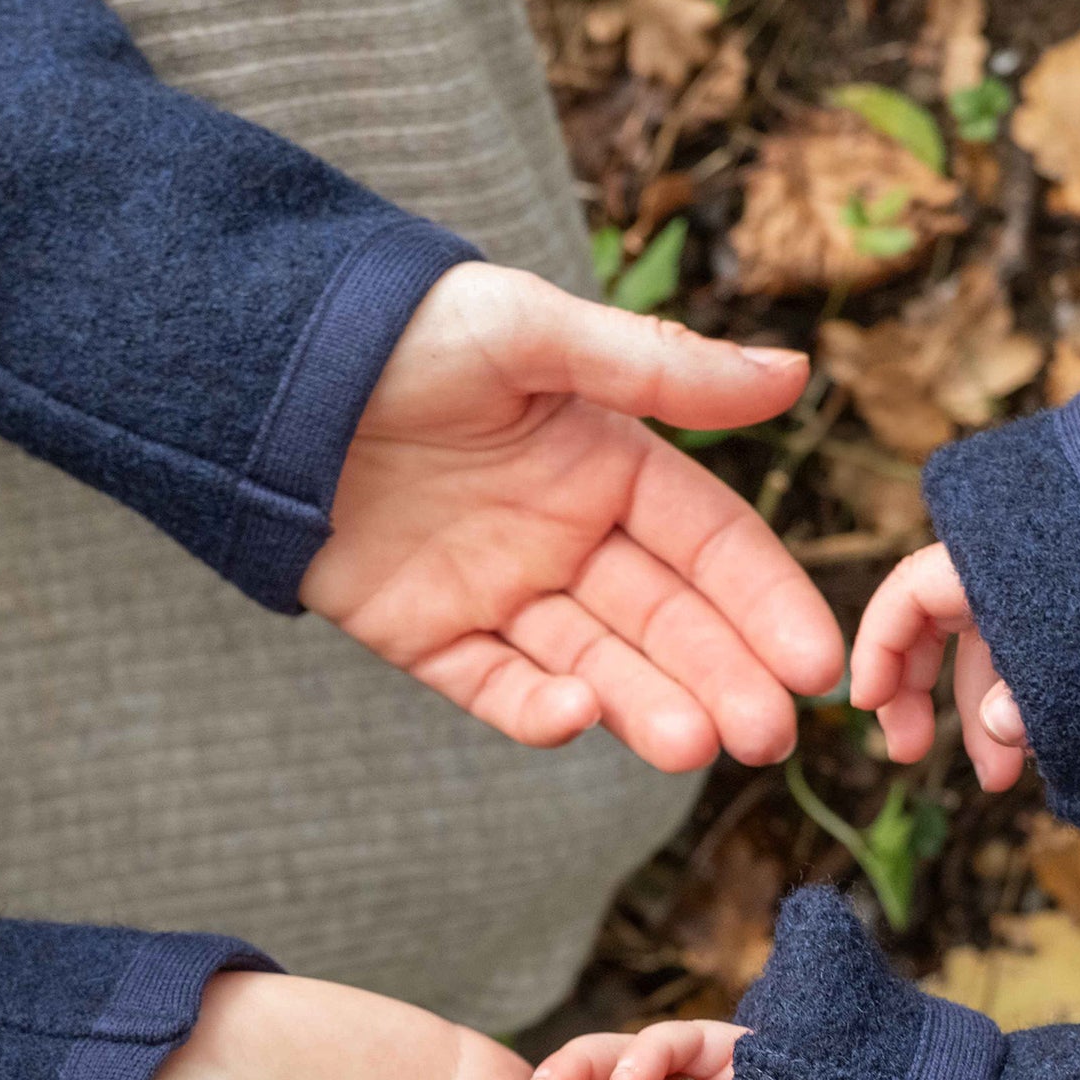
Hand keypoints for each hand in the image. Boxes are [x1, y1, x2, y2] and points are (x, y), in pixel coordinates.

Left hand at [300, 263, 844, 771]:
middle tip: (768, 737)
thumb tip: (793, 374)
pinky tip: (578, 715)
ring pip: (594, 664)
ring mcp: (501, 594)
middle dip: (722, 677)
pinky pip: (493, 686)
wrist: (263, 373)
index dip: (765, 602)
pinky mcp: (431, 638)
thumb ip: (658, 369)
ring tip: (695, 747)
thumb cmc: (407, 332)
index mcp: (608, 465)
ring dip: (647, 706)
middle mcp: (568, 539)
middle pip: (665, 621)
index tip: (815, 662)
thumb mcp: (534, 332)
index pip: (710, 546)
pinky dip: (534, 709)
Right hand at [850, 542, 1028, 790]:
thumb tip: (1000, 726)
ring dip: (980, 722)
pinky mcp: (1072, 626)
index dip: (877, 648)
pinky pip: (1022, 664)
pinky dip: (1014, 710)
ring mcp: (1045, 600)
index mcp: (1005, 564)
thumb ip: (1036, 692)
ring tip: (997, 779)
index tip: (867, 704)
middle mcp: (1015, 576)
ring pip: (985, 657)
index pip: (909, 591)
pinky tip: (1026, 753)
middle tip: (909, 754)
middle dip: (918, 695)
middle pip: (934, 627)